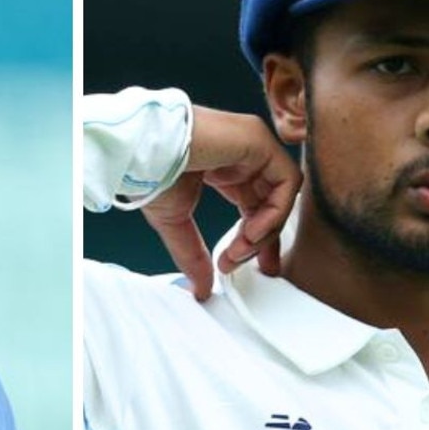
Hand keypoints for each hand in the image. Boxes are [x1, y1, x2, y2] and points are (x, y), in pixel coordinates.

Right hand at [142, 106, 299, 299]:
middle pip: (273, 201)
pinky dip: (275, 212)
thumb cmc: (149, 172)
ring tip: (242, 250)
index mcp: (224, 169)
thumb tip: (200, 288)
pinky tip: (252, 231)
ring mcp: (253, 144)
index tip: (250, 264)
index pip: (255, 204)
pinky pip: (286, 182)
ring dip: (266, 230)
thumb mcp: (175, 223)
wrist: (142, 152)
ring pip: (282, 194)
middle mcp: (242, 154)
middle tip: (260, 267)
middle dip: (268, 239)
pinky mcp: (259, 140)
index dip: (258, 238)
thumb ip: (193, 254)